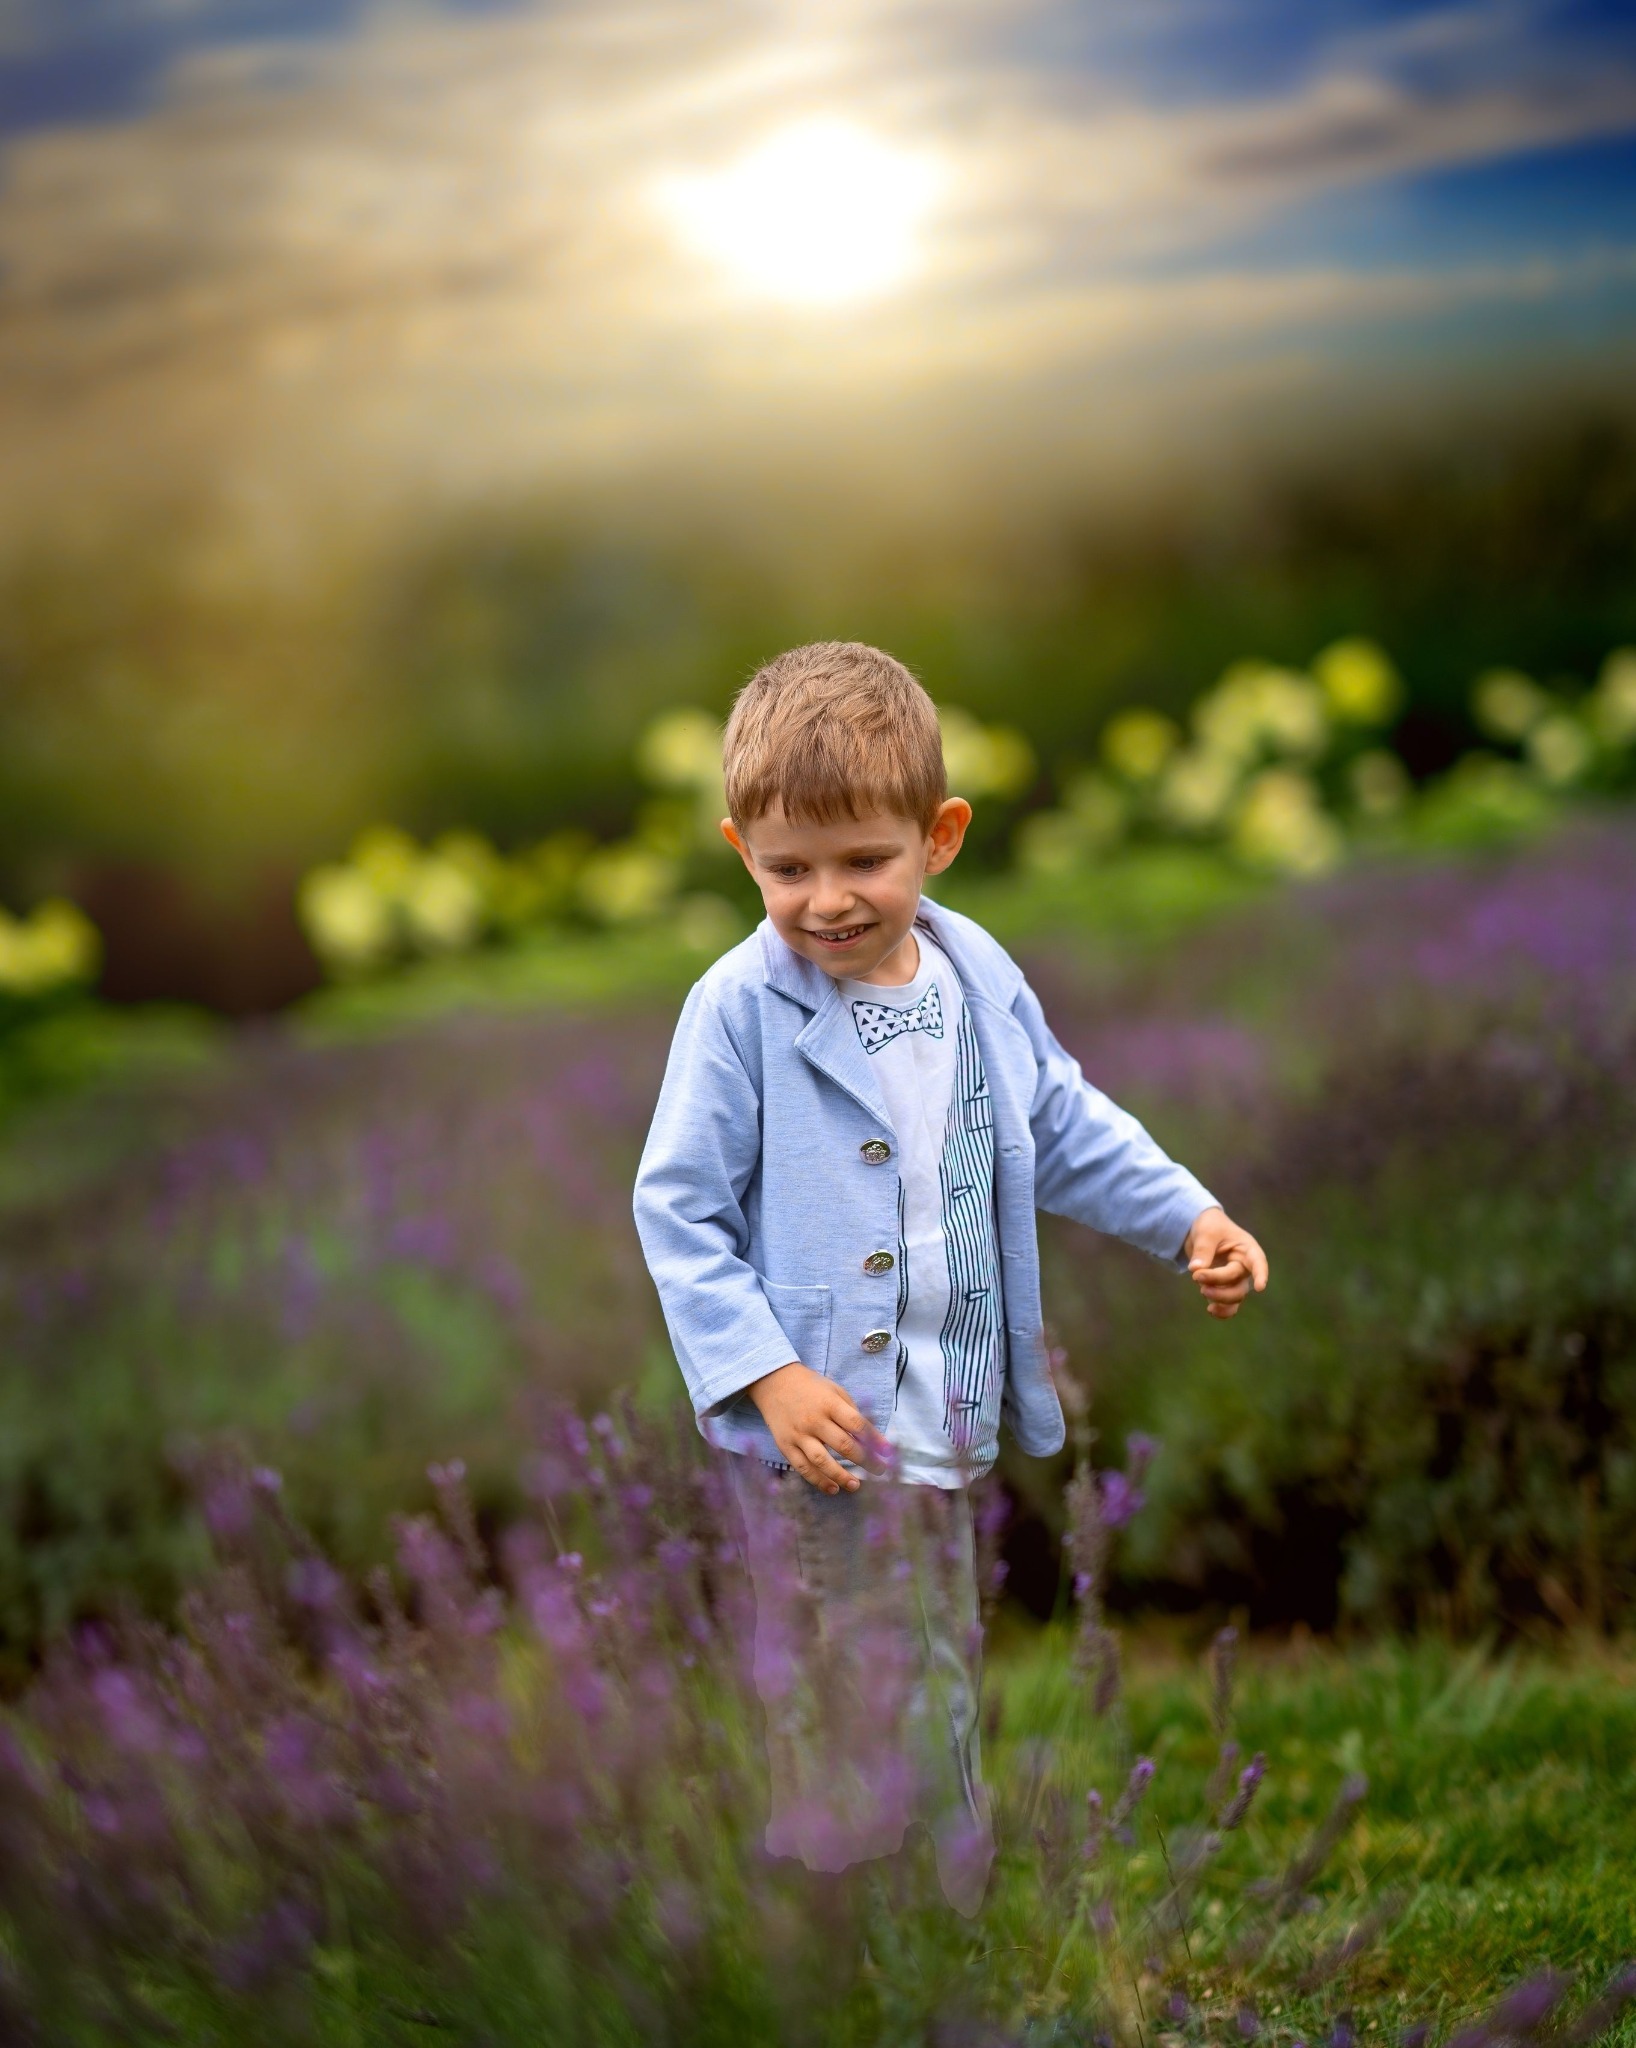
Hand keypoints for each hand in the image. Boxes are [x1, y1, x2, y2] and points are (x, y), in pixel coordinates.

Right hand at [745, 1363, 887, 1493]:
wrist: (774, 1382)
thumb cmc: (811, 1387)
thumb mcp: (834, 1390)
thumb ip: (851, 1411)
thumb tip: (870, 1438)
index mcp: (829, 1403)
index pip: (857, 1424)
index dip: (875, 1440)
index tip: (888, 1452)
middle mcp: (814, 1420)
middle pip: (843, 1445)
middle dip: (865, 1460)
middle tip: (880, 1471)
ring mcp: (798, 1434)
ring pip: (821, 1461)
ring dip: (841, 1475)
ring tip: (856, 1485)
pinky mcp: (786, 1445)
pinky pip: (802, 1467)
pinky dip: (818, 1480)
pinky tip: (833, 1488)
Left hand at [1183, 1207, 1268, 1319]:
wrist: (1200, 1231)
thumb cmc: (1209, 1226)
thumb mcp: (1206, 1232)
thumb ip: (1203, 1250)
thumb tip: (1196, 1269)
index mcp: (1247, 1249)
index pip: (1258, 1262)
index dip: (1261, 1275)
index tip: (1260, 1288)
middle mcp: (1244, 1267)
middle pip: (1238, 1282)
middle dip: (1218, 1281)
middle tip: (1197, 1276)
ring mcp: (1235, 1280)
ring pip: (1235, 1296)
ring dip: (1219, 1298)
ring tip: (1202, 1291)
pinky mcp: (1224, 1288)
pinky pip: (1228, 1305)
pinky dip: (1221, 1310)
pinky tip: (1210, 1310)